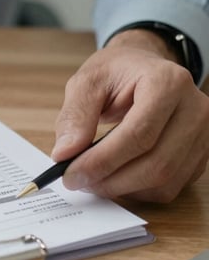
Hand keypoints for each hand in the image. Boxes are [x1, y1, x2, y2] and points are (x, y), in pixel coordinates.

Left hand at [52, 29, 208, 201]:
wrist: (144, 69)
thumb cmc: (117, 73)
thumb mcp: (87, 83)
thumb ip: (74, 116)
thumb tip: (64, 154)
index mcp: (168, 83)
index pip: (139, 134)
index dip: (102, 160)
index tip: (70, 173)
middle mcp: (194, 109)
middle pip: (155, 163)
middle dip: (110, 180)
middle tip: (76, 181)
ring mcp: (202, 135)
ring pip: (164, 181)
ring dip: (121, 189)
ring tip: (92, 179)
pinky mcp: (199, 155)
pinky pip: (169, 187)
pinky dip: (137, 191)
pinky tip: (114, 178)